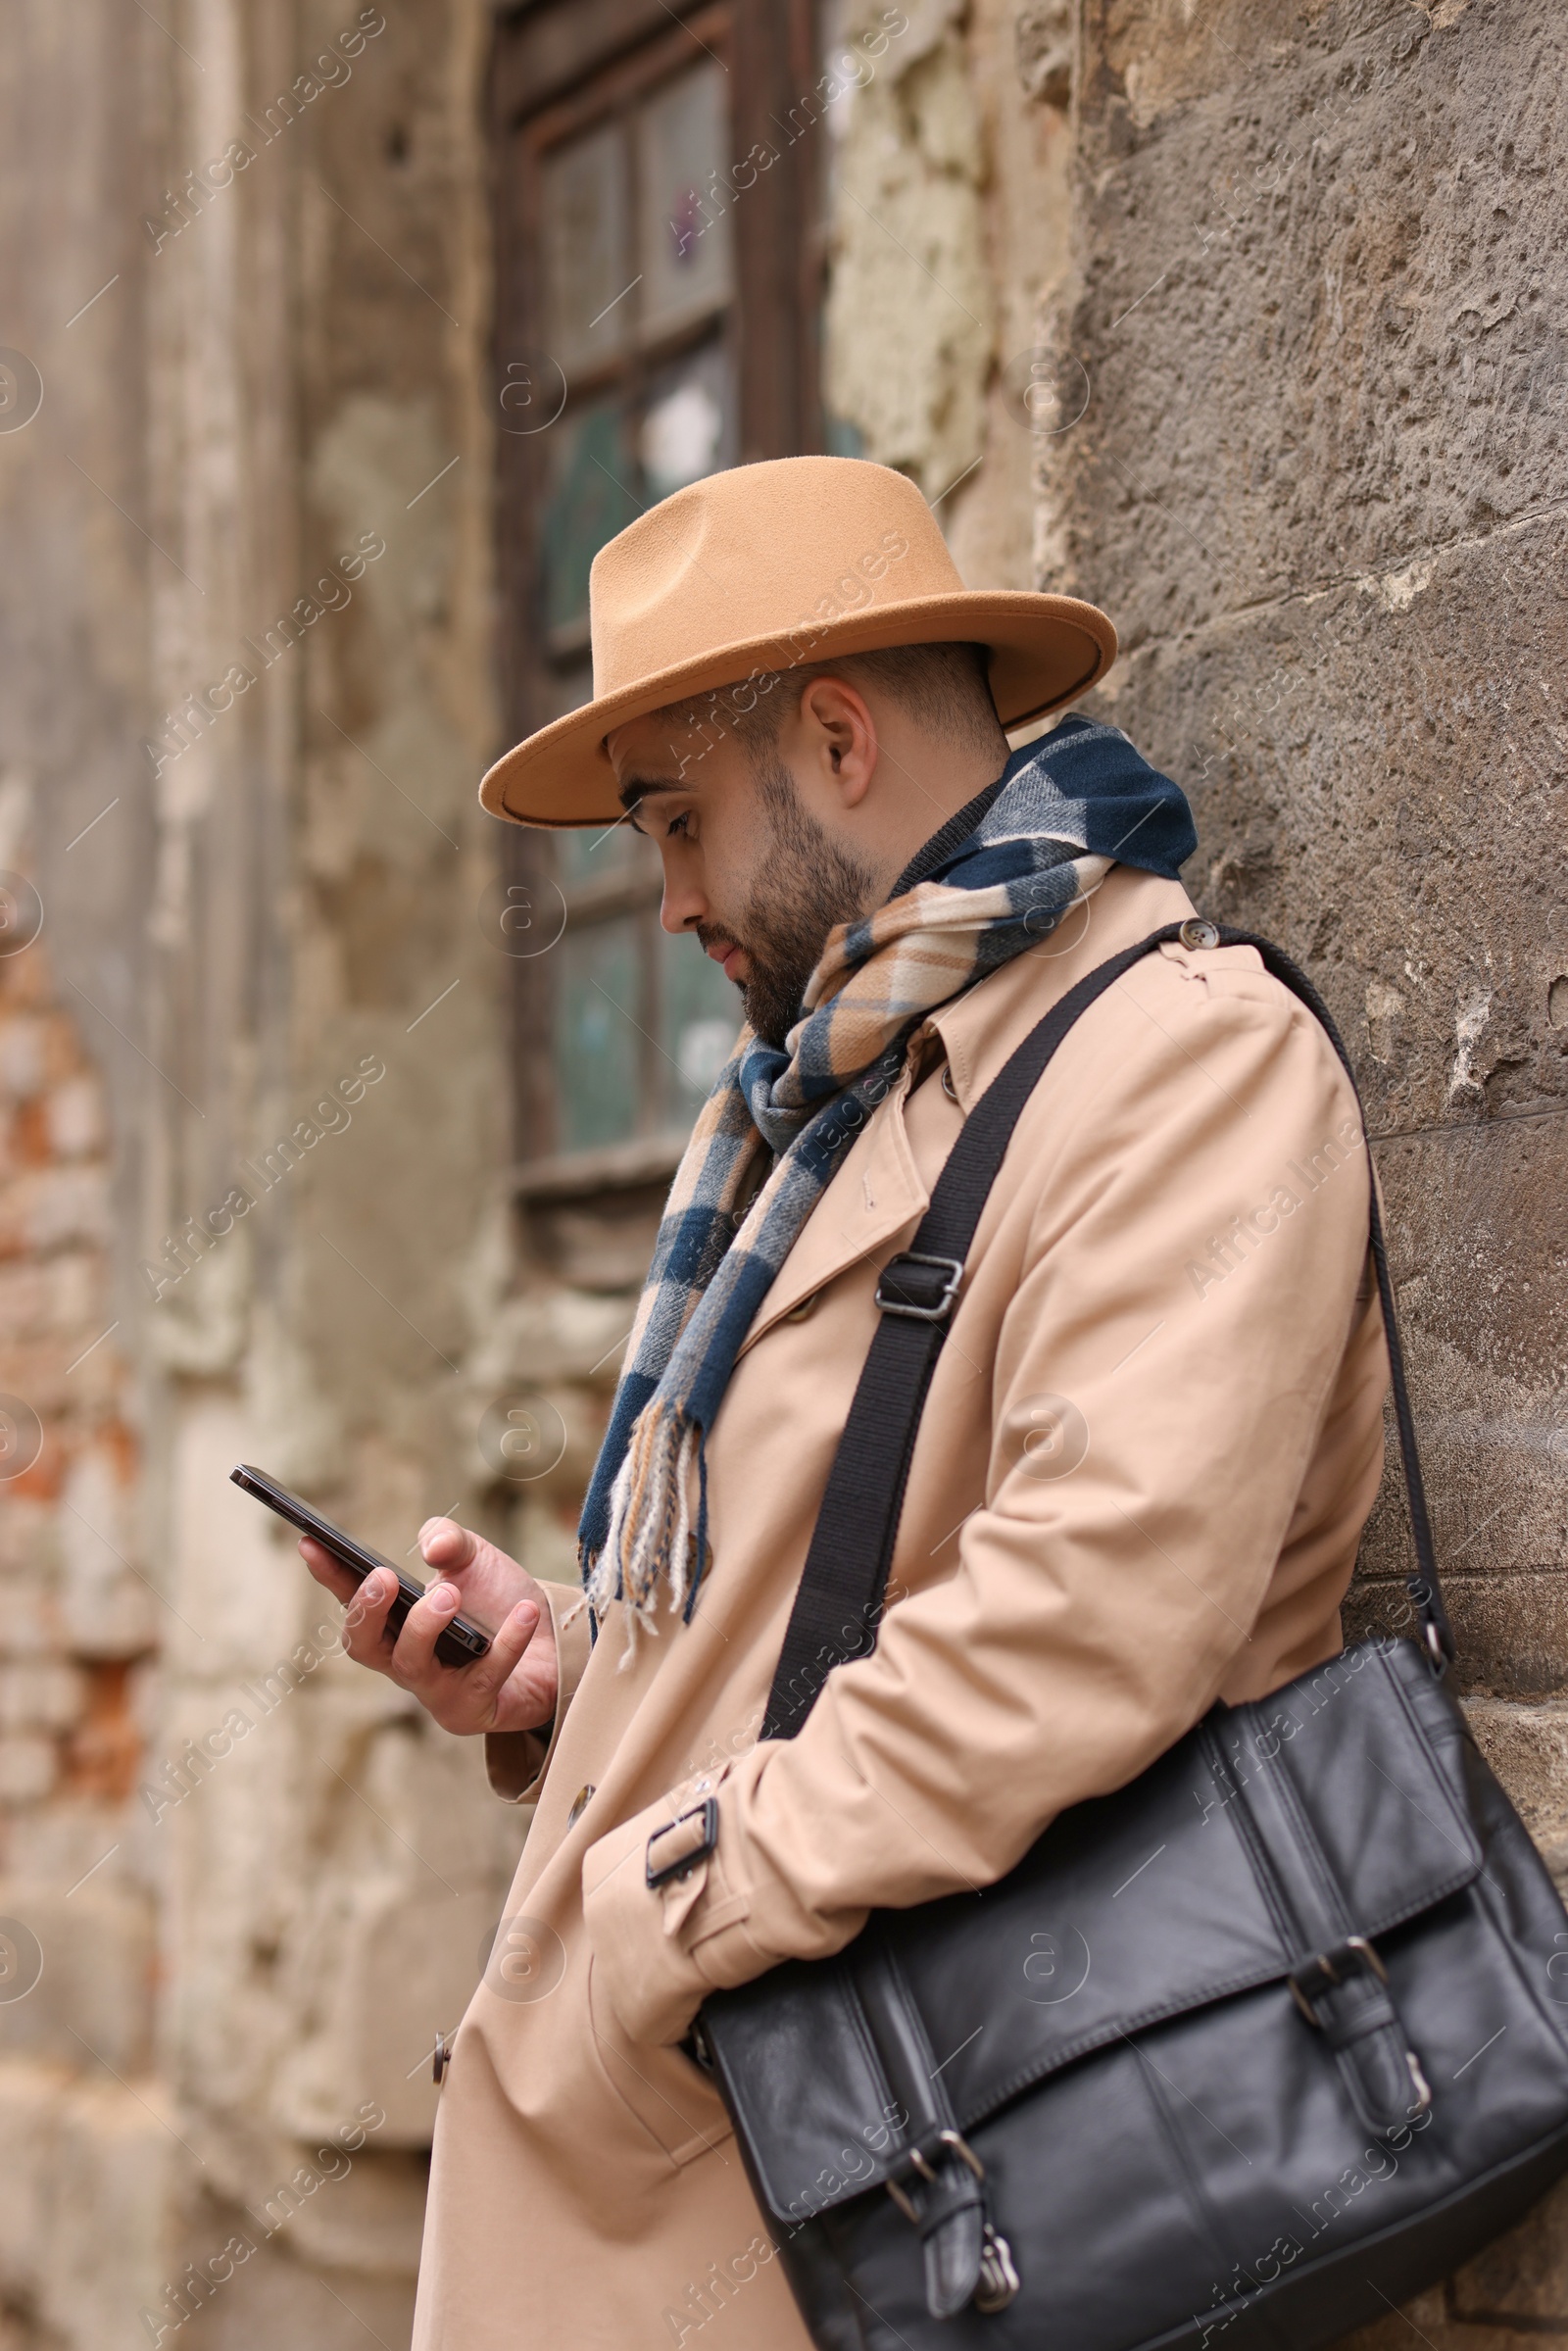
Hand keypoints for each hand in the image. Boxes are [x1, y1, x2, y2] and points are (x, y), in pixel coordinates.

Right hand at [300, 1518, 558, 1735]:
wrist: (554, 1644)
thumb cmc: (497, 1601)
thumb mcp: (471, 1557)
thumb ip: (448, 1540)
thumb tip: (432, 1551)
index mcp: (393, 1622)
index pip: (351, 1599)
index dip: (329, 1574)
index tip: (310, 1542)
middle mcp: (405, 1661)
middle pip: (365, 1647)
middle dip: (368, 1611)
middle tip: (384, 1576)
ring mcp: (436, 1691)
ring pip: (413, 1667)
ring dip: (426, 1626)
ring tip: (450, 1593)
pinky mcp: (475, 1710)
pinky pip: (486, 1678)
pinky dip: (507, 1642)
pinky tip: (525, 1612)